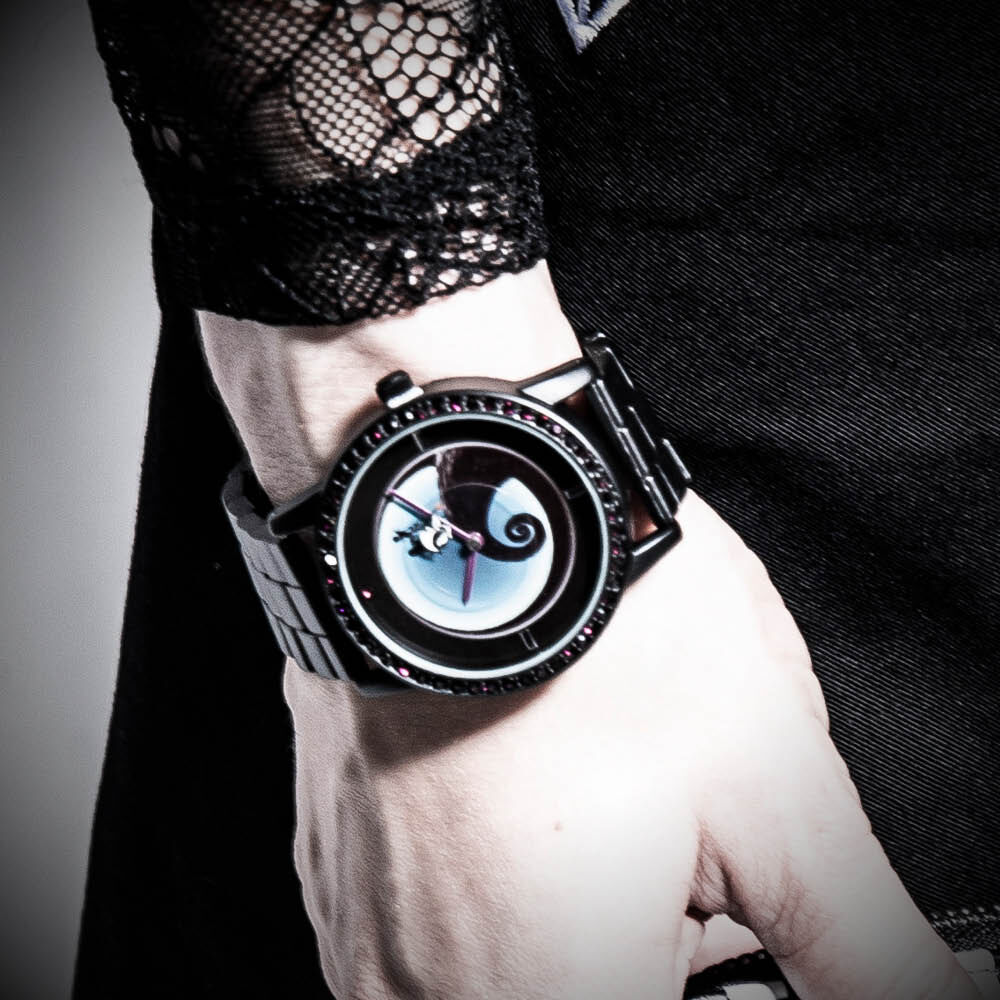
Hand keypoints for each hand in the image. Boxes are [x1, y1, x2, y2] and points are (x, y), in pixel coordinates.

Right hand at [199, 263, 974, 998]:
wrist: (448, 507)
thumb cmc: (592, 625)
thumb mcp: (775, 790)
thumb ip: (865, 946)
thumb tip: (949, 990)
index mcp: (548, 997)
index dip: (712, 962)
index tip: (710, 904)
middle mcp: (423, 992)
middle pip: (587, 987)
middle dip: (653, 932)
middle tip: (659, 827)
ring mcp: (364, 932)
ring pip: (513, 964)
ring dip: (573, 907)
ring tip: (587, 789)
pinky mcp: (338, 867)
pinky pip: (436, 920)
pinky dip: (496, 872)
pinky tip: (519, 776)